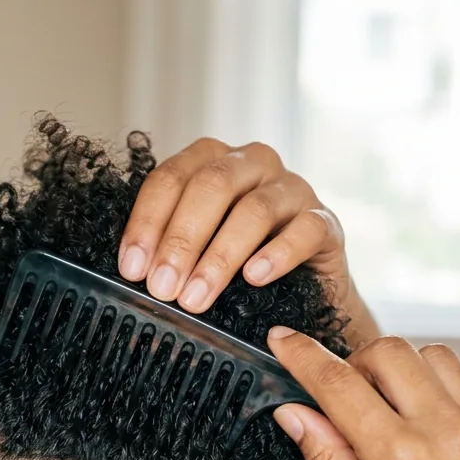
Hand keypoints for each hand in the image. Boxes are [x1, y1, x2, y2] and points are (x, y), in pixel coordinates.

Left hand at [119, 137, 378, 344]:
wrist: (305, 296)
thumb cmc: (240, 272)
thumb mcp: (198, 257)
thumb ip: (169, 253)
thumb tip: (135, 276)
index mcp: (212, 163)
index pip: (171, 178)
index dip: (148, 223)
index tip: (133, 268)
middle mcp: (252, 164)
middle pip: (211, 186)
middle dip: (181, 240)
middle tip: (162, 287)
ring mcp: (292, 189)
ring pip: (254, 209)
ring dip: (219, 256)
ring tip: (196, 297)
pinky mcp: (326, 221)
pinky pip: (305, 229)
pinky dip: (277, 254)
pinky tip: (255, 278)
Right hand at [266, 330, 459, 459]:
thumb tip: (296, 414)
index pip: (339, 384)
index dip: (303, 357)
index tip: (282, 341)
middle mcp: (451, 434)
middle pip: (390, 352)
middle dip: (355, 364)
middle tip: (341, 402)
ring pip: (437, 356)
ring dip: (404, 373)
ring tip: (389, 415)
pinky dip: (451, 384)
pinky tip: (433, 419)